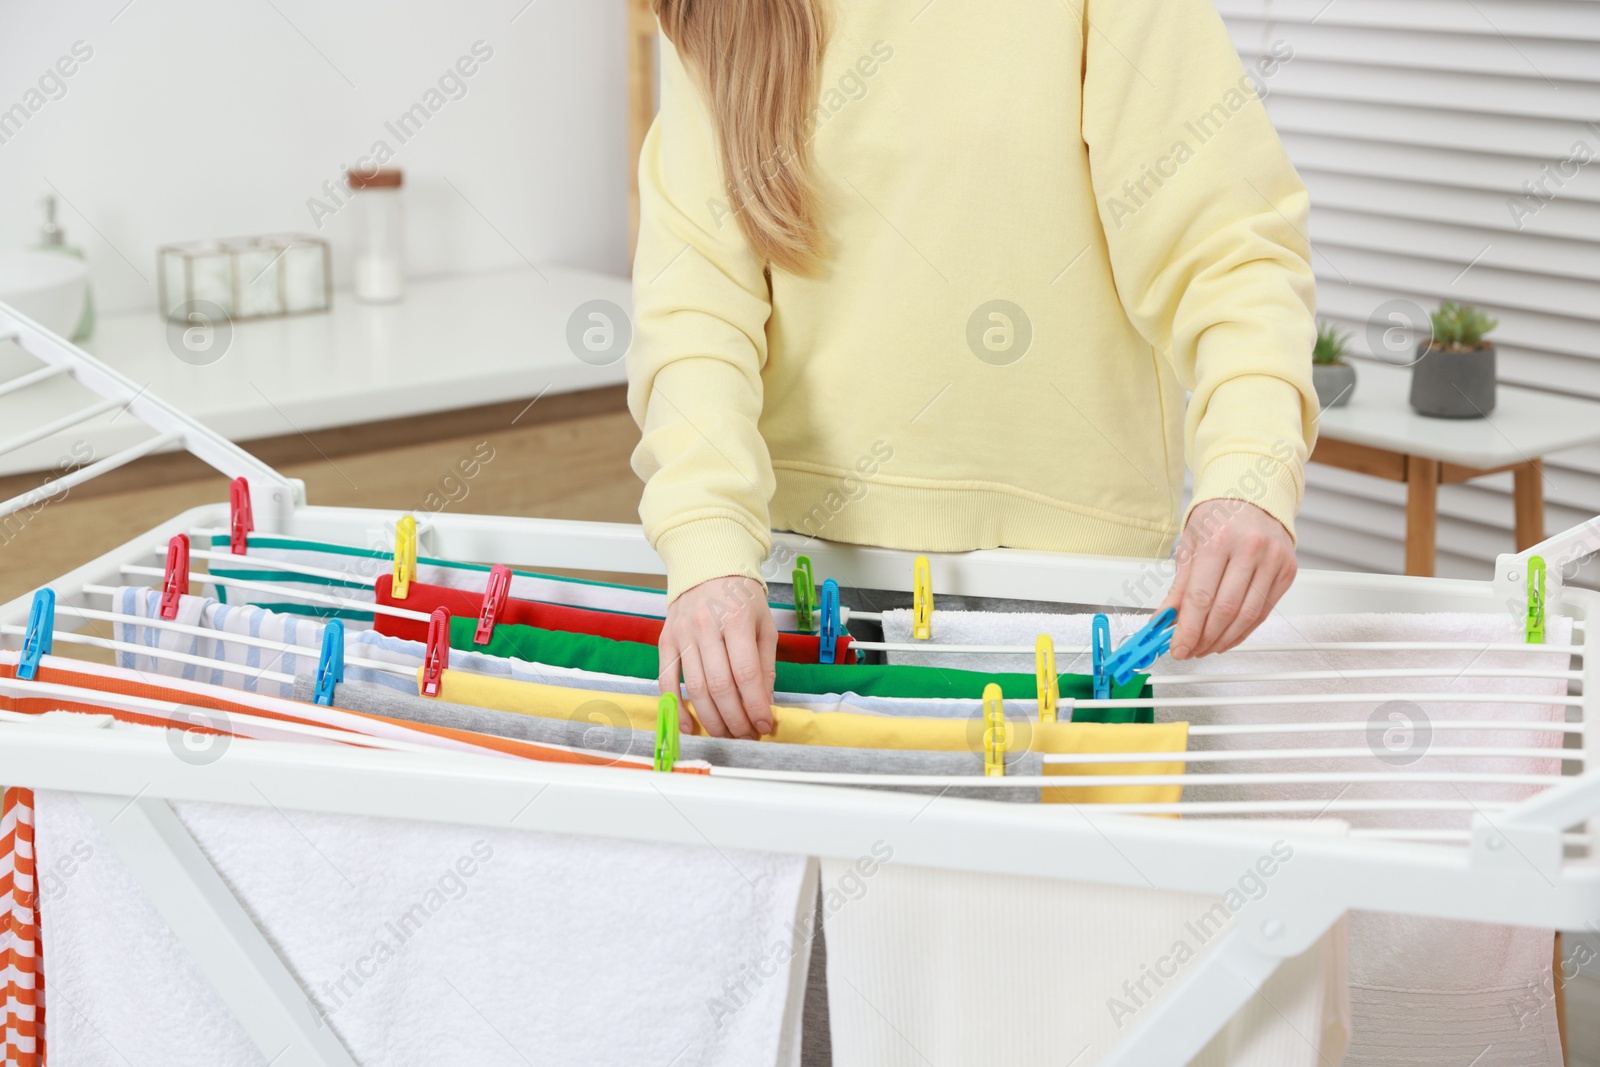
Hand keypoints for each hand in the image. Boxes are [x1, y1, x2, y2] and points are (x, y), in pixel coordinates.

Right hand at [658, 576, 776, 738]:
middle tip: (747, 736)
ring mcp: (682, 635)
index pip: (746, 673)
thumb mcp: (764, 624)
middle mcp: (706, 627)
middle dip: (735, 719)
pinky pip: (667, 680)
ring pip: (695, 688)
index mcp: (737, 619)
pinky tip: (690, 726)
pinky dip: (676, 707)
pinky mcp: (665, 641)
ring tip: (727, 735)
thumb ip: (765, 665)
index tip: (764, 725)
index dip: (755, 705)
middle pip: (720, 685)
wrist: (706, 567)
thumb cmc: (740, 597)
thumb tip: (763, 703)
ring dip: (712, 719)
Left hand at [1159, 499, 1295, 659]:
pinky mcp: (1288, 571)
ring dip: (1224, 639)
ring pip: (1248, 616)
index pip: (1201, 597)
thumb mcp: (1189, 546)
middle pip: (1225, 610)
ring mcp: (1273, 561)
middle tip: (1190, 650)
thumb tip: (1164, 620)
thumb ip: (1178, 587)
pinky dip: (1244, 630)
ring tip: (1206, 647)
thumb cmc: (1218, 516)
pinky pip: (1264, 611)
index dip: (1188, 630)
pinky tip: (1228, 637)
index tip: (1178, 648)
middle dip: (1204, 638)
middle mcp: (1250, 549)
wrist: (1252, 495)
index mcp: (1219, 540)